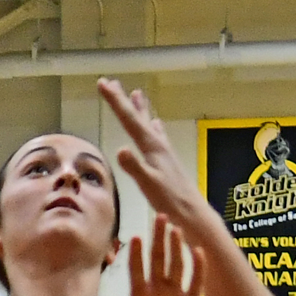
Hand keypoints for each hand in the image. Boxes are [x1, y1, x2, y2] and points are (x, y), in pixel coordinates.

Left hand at [83, 215, 204, 295]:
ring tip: (176, 229)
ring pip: (176, 266)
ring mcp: (175, 294)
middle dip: (158, 239)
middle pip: (158, 260)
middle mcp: (158, 290)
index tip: (136, 238)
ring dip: (177, 248)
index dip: (136, 255)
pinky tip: (199, 251)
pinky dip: (198, 268)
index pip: (136, 270)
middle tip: (159, 217)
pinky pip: (196, 282)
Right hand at [96, 79, 212, 228]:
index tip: (102, 83)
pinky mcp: (167, 160)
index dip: (114, 100)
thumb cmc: (170, 200)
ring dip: (140, 109)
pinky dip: (153, 127)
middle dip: (123, 100)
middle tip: (112, 82)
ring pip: (147, 124)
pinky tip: (156, 125)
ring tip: (137, 93)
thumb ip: (135, 167)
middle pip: (137, 117)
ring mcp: (164, 152)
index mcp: (152, 147)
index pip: (129, 119)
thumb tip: (120, 149)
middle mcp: (158, 144)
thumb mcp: (148, 184)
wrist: (192, 213)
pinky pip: (157, 136)